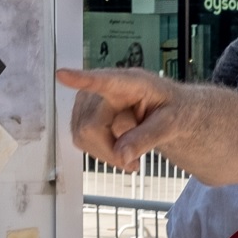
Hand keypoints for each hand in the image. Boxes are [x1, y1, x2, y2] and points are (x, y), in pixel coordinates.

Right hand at [57, 67, 180, 171]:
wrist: (171, 113)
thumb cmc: (175, 111)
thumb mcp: (174, 123)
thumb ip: (149, 137)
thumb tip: (121, 156)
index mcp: (132, 82)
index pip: (105, 82)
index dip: (82, 80)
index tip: (62, 75)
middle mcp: (104, 87)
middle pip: (91, 127)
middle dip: (112, 150)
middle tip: (136, 162)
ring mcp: (90, 100)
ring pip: (83, 136)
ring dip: (108, 153)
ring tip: (131, 151)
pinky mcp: (83, 114)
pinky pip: (82, 141)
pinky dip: (101, 152)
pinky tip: (119, 150)